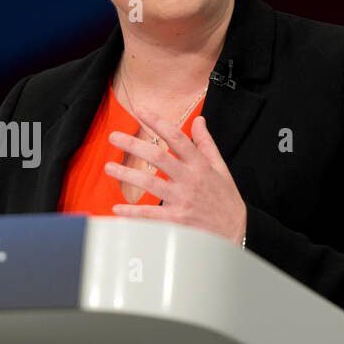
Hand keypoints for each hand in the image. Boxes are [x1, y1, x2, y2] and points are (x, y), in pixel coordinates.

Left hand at [105, 108, 246, 245]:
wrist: (235, 232)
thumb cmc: (225, 199)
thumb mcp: (220, 168)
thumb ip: (206, 143)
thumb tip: (199, 120)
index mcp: (200, 165)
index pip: (177, 138)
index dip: (158, 123)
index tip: (140, 111)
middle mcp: (190, 180)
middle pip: (158, 157)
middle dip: (134, 145)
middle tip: (113, 137)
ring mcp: (182, 200)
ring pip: (150, 183)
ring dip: (126, 174)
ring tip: (108, 167)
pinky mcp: (177, 221)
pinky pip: (150, 215)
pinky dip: (132, 213)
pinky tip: (116, 209)